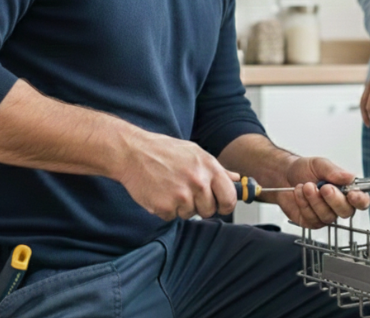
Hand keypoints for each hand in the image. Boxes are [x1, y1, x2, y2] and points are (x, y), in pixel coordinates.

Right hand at [116, 129, 238, 220]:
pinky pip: (172, 217)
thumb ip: (217, 169)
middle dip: (200, 206)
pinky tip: (159, 193)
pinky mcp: (165, 207)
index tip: (219, 205)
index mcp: (209, 167)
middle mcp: (198, 182)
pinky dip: (165, 209)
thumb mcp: (194, 153)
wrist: (132, 153)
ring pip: (190, 215)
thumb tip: (236, 179)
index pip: (229, 198)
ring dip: (181, 207)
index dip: (225, 205)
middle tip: (185, 193)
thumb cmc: (163, 151)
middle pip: (209, 211)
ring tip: (169, 188)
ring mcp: (182, 196)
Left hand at [259, 156, 369, 228]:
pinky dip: (304, 204)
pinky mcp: (311, 222)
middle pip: (346, 212)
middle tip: (324, 187)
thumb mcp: (319, 164)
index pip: (361, 201)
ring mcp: (325, 215)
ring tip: (306, 186)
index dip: (360, 200)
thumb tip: (350, 177)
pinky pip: (312, 218)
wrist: (282, 176)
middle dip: (334, 200)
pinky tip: (299, 193)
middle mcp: (338, 205)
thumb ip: (334, 171)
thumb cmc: (304, 170)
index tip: (352, 194)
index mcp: (346, 190)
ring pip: (327, 216)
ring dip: (315, 200)